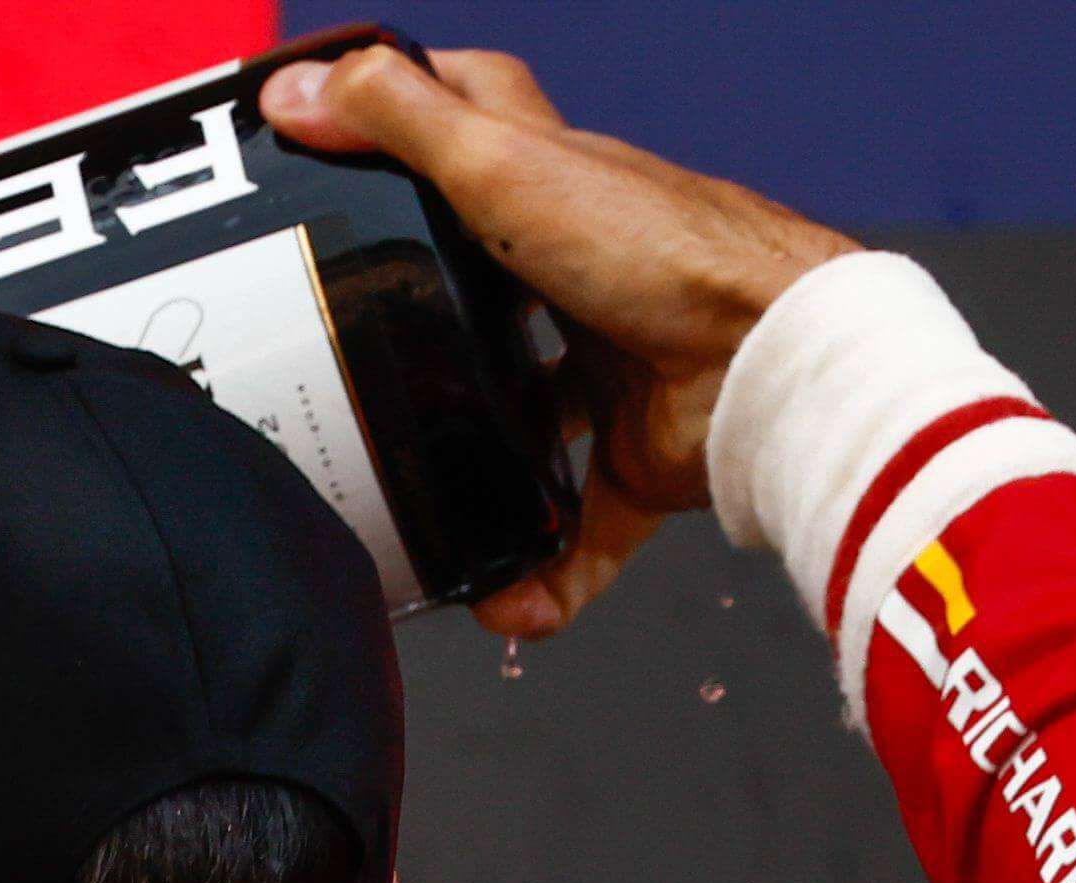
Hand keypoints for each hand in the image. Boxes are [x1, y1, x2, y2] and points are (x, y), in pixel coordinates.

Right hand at [269, 43, 855, 640]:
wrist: (772, 358)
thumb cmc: (662, 249)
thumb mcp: (504, 162)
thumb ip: (404, 122)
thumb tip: (303, 85)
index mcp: (555, 189)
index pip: (480, 120)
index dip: (417, 109)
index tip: (345, 128)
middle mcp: (586, 271)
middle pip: (490, 280)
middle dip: (425, 319)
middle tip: (351, 347)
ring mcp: (613, 365)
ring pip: (533, 414)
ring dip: (475, 464)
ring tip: (405, 493)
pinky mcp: (640, 452)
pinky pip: (582, 526)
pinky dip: (543, 574)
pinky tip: (496, 604)